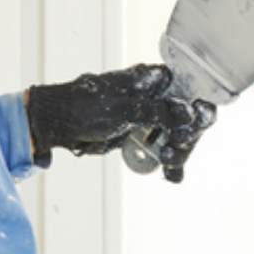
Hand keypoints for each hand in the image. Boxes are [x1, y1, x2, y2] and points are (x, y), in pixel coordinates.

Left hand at [26, 64, 217, 181]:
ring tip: (168, 164)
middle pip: (187, 115)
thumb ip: (157, 111)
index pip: (188, 90)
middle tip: (174, 152)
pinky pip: (163, 146)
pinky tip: (172, 174)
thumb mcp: (122, 109)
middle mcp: (155, 96)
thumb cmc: (84, 107)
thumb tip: (188, 112)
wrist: (57, 124)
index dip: (195, 109)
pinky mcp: (141, 134)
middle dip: (186, 136)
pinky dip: (170, 161)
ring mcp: (149, 116)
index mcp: (152, 79)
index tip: (191, 129)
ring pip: (178, 133)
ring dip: (179, 151)